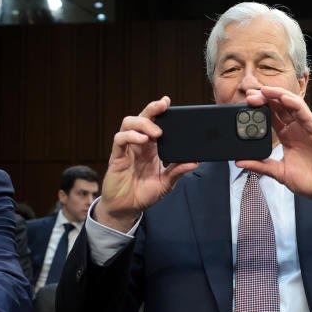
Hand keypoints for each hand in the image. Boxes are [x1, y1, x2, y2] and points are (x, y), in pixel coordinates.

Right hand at [94, 96, 197, 231]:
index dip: (159, 111)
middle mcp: (139, 145)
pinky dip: (130, 136)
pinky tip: (142, 140)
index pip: (155, 124)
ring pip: (129, 123)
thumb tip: (195, 161)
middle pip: (142, 118)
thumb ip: (178, 171)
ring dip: (143, 123)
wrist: (126, 209)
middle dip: (152, 109)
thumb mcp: (166, 183)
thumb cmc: (143, 194)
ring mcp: (127, 149)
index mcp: (152, 148)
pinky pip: (120, 139)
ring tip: (156, 132)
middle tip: (163, 106)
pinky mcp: (117, 157)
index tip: (168, 102)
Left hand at [238, 86, 311, 217]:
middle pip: (281, 107)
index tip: (245, 105)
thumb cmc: (310, 181)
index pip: (273, 116)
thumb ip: (261, 166)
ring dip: (278, 96)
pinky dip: (295, 105)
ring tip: (264, 90)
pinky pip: (306, 115)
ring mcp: (308, 129)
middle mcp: (298, 129)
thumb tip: (239, 162)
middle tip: (250, 95)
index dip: (260, 108)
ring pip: (293, 105)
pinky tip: (284, 99)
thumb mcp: (280, 173)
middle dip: (266, 98)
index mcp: (288, 136)